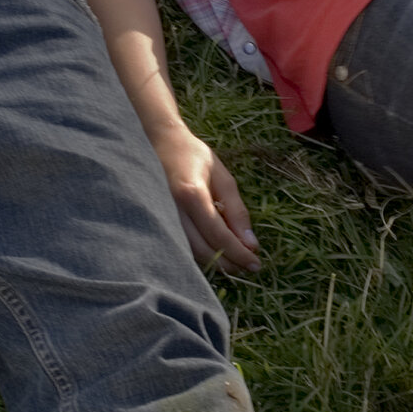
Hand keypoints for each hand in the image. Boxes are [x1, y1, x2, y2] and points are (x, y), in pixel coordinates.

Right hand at [154, 127, 261, 272]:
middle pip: (203, 250)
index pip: (218, 235)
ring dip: (216, 262)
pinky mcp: (156, 224)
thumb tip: (251, 243)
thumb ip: (236, 210)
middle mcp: (172, 210)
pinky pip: (181, 247)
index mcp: (191, 195)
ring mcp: (161, 218)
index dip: (239, 253)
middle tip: (249, 267)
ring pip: (191, 253)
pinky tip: (217, 253)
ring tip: (237, 262)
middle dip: (229, 263)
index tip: (256, 263)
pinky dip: (201, 255)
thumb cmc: (193, 156)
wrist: (158, 144)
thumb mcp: (222, 177)